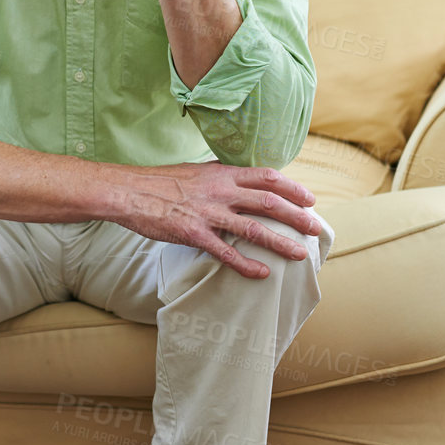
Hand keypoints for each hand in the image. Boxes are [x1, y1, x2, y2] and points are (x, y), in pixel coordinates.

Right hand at [117, 161, 321, 278]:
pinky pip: (226, 253)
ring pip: (254, 229)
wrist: (130, 192)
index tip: (309, 199)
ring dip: (281, 242)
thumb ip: (222, 176)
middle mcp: (220, 191)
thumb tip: (242, 180)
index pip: (267, 176)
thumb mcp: (197, 171)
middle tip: (315, 228)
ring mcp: (209, 213)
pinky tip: (262, 273)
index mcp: (223, 173)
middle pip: (269, 202)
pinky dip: (246, 265)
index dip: (292, 188)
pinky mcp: (195, 234)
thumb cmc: (161, 182)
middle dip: (296, 216)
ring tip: (299, 254)